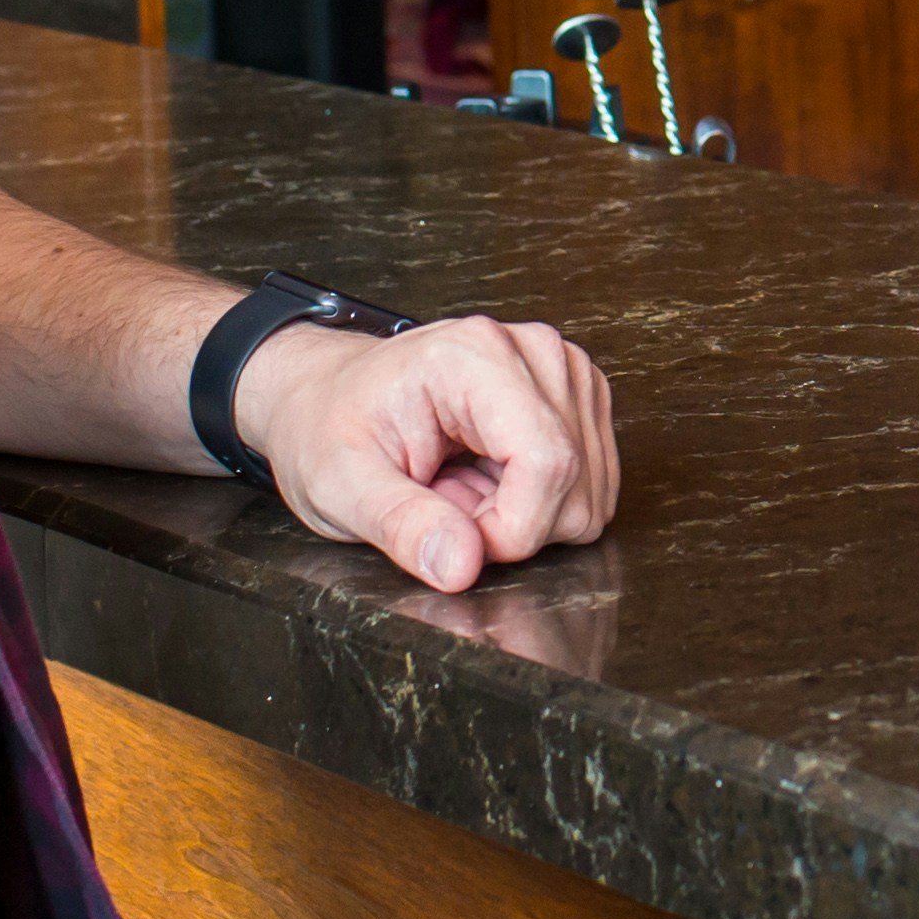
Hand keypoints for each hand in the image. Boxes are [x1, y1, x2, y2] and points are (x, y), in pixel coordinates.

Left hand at [239, 315, 617, 592]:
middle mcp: (533, 352)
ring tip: (461, 487)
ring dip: (525, 516)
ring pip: (590, 494)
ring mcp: (563, 372)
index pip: (548, 461)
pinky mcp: (576, 399)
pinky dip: (538, 505)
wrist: (328, 396)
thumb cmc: (329, 427)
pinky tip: (487, 480)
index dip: (511, 528)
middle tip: (444, 504)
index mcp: (474, 356)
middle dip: (513, 525)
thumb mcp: (340, 485)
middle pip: (576, 484)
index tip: (453, 537)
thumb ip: (401, 525)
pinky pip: (589, 487)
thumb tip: (462, 565)